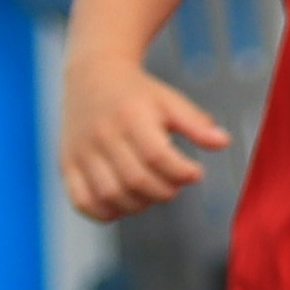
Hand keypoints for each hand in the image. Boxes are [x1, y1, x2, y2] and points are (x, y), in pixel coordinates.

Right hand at [60, 58, 228, 222]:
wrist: (92, 76)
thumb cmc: (138, 94)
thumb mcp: (170, 100)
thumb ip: (196, 123)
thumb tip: (223, 142)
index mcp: (130, 117)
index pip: (157, 156)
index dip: (182, 172)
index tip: (196, 173)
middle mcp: (102, 136)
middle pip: (136, 180)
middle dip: (165, 191)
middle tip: (174, 183)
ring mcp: (81, 152)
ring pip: (111, 195)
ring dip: (139, 204)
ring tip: (152, 191)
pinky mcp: (67, 165)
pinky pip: (82, 201)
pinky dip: (105, 212)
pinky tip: (125, 203)